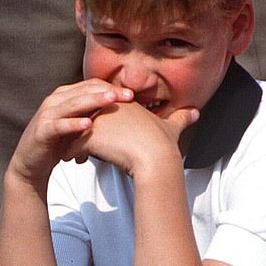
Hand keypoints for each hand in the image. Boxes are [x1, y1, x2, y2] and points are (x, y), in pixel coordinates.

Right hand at [8, 79, 133, 191]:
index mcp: (64, 96)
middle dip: (108, 92)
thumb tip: (121, 116)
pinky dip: (73, 124)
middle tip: (129, 95)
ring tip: (111, 100)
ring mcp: (47, 114)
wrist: (31, 163)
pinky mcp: (42, 131)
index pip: (91, 86)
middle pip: (84, 91)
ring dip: (93, 101)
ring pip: (73, 104)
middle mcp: (55, 100)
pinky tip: (88, 124)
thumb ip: (93, 117)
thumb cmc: (57, 144)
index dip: (112, 88)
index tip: (132, 95)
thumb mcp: (77, 128)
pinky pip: (59, 125)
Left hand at [66, 100, 199, 177]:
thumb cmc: (164, 146)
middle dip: (78, 130)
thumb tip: (197, 112)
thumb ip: (182, 118)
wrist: (156, 160)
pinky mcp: (90, 136)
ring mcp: (97, 120)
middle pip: (84, 116)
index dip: (97, 122)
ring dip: (70, 142)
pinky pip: (72, 144)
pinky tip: (72, 163)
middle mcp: (108, 106)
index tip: (97, 135)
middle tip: (74, 144)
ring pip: (75, 129)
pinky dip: (70, 153)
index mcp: (123, 102)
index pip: (102, 108)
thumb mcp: (172, 128)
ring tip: (69, 155)